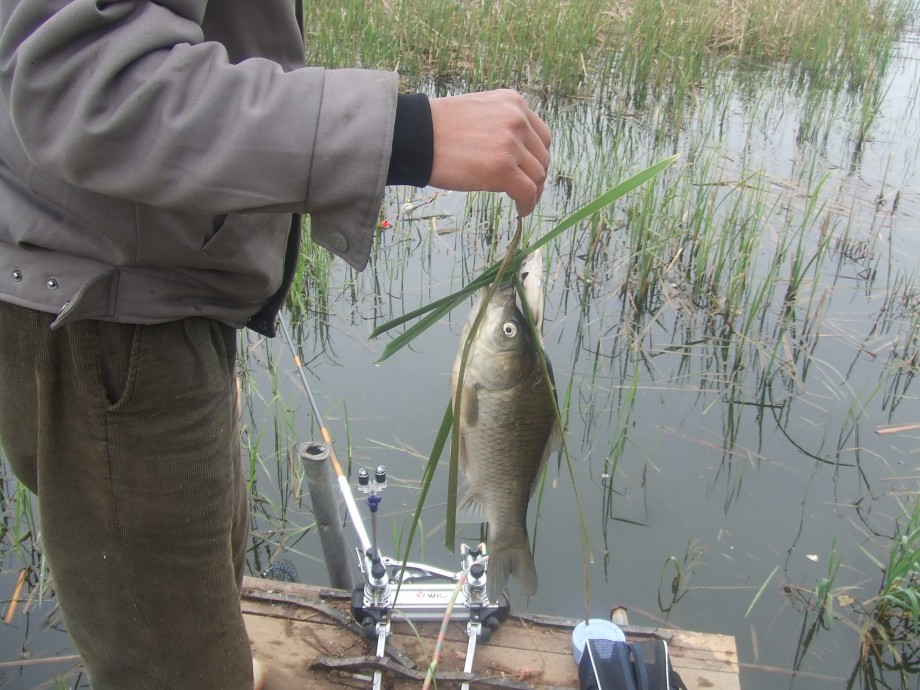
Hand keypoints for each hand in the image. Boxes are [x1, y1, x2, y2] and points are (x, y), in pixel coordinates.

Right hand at [428, 90, 550, 216]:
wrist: (416, 137)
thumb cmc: (438, 128)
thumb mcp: (479, 112)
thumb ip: (501, 125)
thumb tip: (515, 153)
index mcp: (513, 102)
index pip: (541, 135)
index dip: (538, 157)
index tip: (530, 171)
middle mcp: (517, 118)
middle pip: (542, 156)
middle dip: (537, 176)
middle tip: (528, 191)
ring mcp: (511, 143)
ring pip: (537, 175)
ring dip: (533, 192)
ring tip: (522, 202)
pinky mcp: (503, 168)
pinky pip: (527, 192)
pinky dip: (528, 204)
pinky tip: (521, 210)